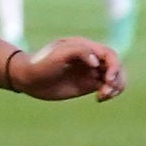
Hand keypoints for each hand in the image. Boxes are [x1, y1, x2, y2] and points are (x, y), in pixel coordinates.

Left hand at [8, 36, 123, 101]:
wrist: (28, 79)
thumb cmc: (41, 64)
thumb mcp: (58, 54)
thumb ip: (79, 51)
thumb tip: (97, 62)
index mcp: (86, 47)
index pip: (109, 54)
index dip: (114, 66)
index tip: (108, 80)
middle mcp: (91, 59)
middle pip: (116, 66)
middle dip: (116, 79)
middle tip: (104, 91)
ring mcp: (91, 72)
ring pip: (115, 77)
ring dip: (116, 87)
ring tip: (103, 96)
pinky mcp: (88, 84)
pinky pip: (107, 87)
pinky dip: (110, 93)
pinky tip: (100, 98)